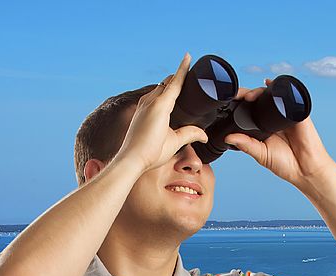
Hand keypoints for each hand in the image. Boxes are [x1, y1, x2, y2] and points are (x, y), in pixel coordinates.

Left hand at [112, 53, 208, 172]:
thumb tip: (205, 135)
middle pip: (167, 82)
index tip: (188, 56)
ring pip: (159, 88)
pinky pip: (153, 95)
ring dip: (170, 85)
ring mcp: (143, 105)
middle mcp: (150, 101)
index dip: (183, 69)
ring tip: (181, 85)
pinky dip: (162, 93)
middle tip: (191, 73)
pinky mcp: (139, 111)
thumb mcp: (175, 142)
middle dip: (179, 76)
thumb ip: (191, 133)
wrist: (130, 159)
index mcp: (161, 105)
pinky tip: (166, 100)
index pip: (175, 82)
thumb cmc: (152, 152)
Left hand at [224, 79, 333, 187]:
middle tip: (236, 96)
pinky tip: (269, 84)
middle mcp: (275, 117)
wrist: (305, 170)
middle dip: (246, 94)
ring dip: (258, 91)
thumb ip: (246, 145)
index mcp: (265, 126)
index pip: (251, 109)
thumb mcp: (261, 154)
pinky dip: (279, 88)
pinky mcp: (298, 112)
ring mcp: (286, 113)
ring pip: (271, 95)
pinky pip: (289, 96)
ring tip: (248, 96)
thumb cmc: (286, 164)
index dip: (240, 103)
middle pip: (259, 99)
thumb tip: (228, 138)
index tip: (227, 101)